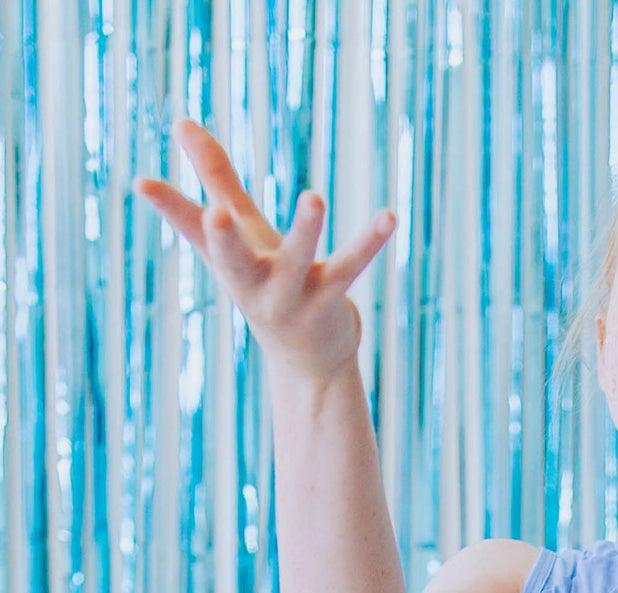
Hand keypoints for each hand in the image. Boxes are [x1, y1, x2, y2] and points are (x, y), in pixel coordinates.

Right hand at [131, 119, 395, 384]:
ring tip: (314, 198)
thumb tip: (181, 122)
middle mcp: (254, 284)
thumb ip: (215, 178)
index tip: (142, 183)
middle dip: (224, 240)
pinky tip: (388, 217)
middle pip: (234, 261)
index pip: (193, 231)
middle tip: (217, 217)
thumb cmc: (266, 282)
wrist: (308, 359)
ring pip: (298, 259)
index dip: (168, 206)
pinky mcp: (330, 299)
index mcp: (229, 263)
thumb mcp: (239, 231)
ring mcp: (292, 296)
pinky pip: (351, 266)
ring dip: (305, 230)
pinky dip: (369, 242)